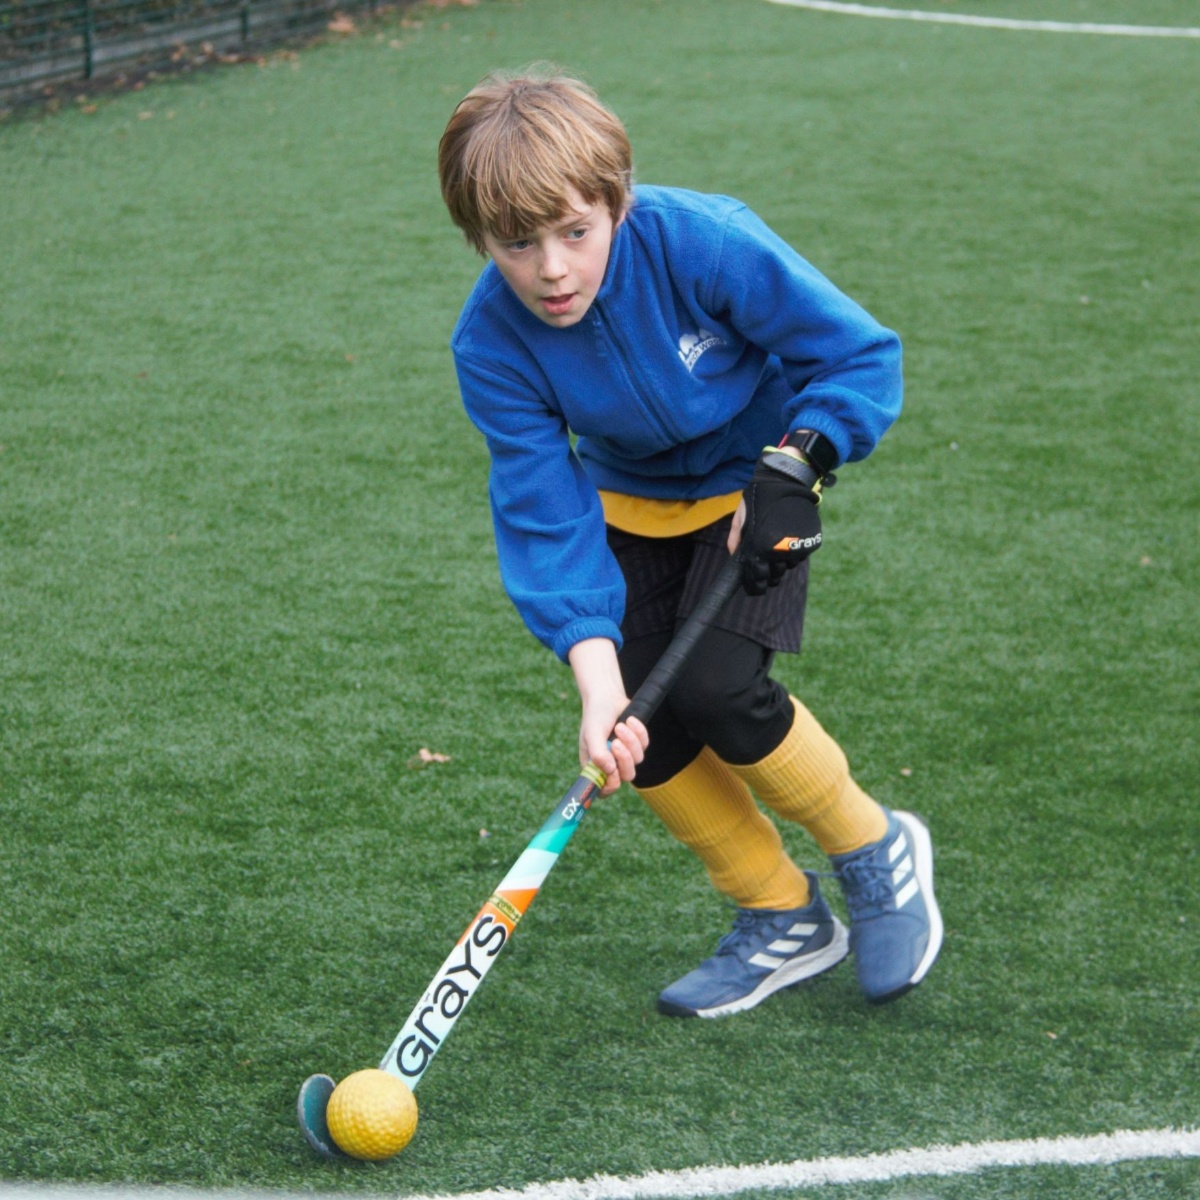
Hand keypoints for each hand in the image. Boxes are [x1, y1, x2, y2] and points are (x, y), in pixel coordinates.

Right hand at [567, 638, 649, 795]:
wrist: (607, 697)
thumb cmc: (595, 717)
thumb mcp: (592, 734)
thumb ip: (597, 753)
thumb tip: (609, 770)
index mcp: (595, 766)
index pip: (604, 790)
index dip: (610, 784)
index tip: (612, 770)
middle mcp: (611, 764)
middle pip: (626, 776)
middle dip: (624, 759)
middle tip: (616, 742)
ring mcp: (626, 755)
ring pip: (637, 760)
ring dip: (630, 741)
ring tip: (620, 725)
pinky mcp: (638, 744)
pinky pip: (645, 745)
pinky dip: (638, 732)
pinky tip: (629, 720)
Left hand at [737, 447, 823, 595]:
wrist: (788, 480)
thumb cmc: (760, 496)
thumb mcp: (741, 515)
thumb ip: (736, 538)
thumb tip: (734, 557)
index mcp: (760, 546)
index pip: (757, 578)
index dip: (755, 586)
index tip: (754, 587)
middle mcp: (779, 550)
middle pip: (775, 576)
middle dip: (769, 575)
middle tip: (765, 568)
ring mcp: (798, 547)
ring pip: (788, 567)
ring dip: (781, 562)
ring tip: (776, 548)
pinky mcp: (811, 542)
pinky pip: (800, 556)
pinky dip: (793, 553)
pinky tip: (788, 540)